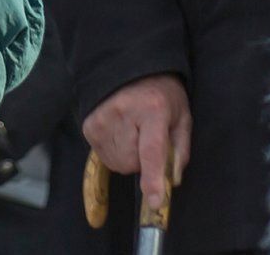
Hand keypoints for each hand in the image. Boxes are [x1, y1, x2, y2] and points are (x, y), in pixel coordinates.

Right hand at [81, 74, 191, 214]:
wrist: (129, 67)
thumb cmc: (161, 93)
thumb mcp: (181, 116)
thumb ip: (180, 149)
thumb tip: (172, 181)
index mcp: (153, 109)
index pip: (152, 151)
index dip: (153, 178)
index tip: (154, 201)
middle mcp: (123, 113)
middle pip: (133, 163)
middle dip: (142, 160)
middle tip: (147, 137)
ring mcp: (102, 119)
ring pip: (117, 164)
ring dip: (127, 156)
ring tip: (133, 132)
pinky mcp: (88, 125)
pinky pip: (104, 157)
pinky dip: (114, 151)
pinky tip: (120, 131)